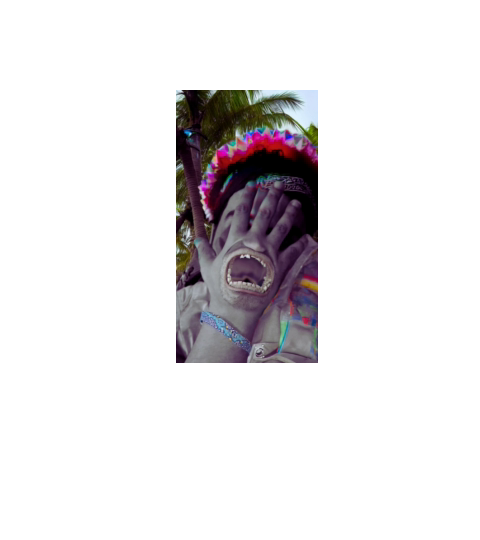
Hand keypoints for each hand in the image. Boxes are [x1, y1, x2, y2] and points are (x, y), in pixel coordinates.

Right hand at [194, 180, 306, 322]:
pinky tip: (307, 236)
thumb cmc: (221, 285)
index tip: (254, 186)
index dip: (248, 197)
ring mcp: (269, 251)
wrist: (237, 304)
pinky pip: (293, 251)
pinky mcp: (281, 264)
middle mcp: (255, 240)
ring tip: (296, 203)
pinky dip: (301, 243)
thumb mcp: (209, 267)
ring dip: (289, 213)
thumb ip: (205, 251)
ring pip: (282, 227)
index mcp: (237, 238)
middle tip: (279, 184)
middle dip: (272, 196)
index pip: (243, 212)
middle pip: (265, 213)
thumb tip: (197, 240)